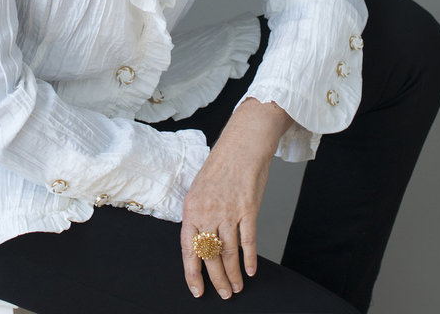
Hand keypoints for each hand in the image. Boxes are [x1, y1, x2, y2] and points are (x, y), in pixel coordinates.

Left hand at [181, 98, 291, 299]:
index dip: (192, 273)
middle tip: (223, 294)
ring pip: (229, 253)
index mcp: (191, 209)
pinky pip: (248, 240)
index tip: (197, 290)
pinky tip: (251, 270)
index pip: (189, 249)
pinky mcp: (248, 209)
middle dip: (216, 280)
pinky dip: (250, 258)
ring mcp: (228, 212)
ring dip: (233, 274)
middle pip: (210, 256)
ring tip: (236, 287)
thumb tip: (199, 240)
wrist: (242, 146)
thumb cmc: (221, 166)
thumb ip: (197, 215)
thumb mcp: (198, 190)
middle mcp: (208, 213)